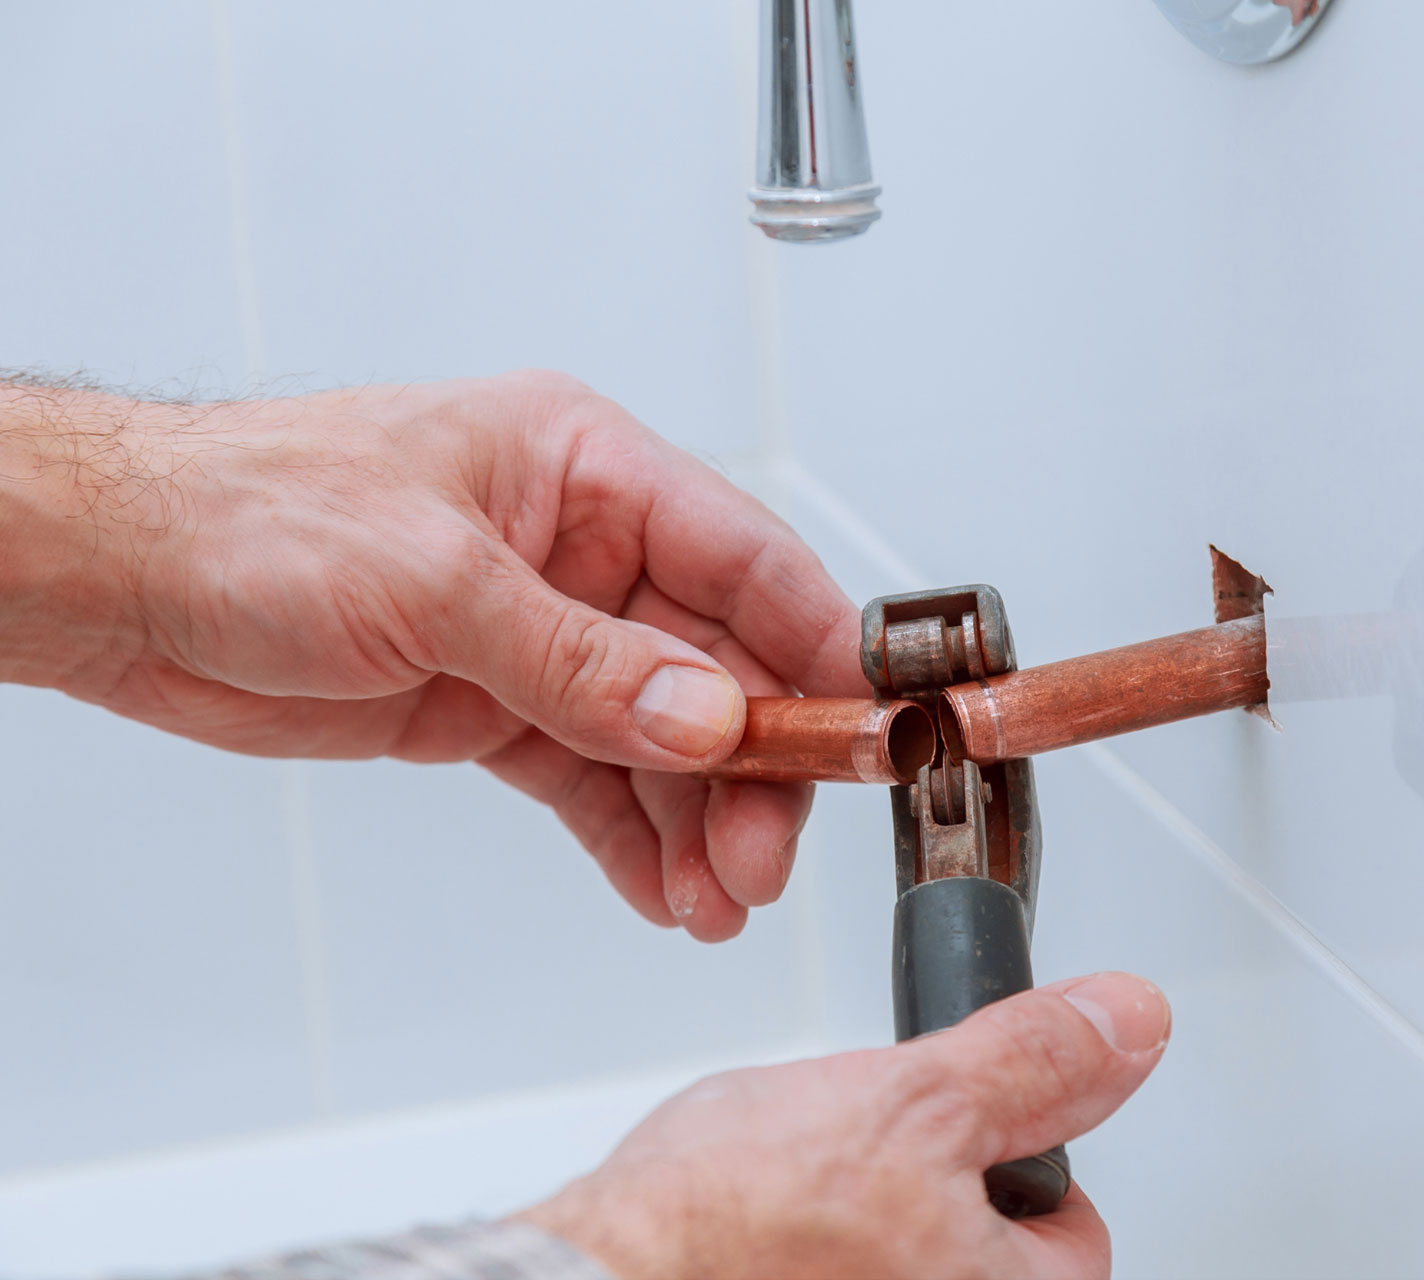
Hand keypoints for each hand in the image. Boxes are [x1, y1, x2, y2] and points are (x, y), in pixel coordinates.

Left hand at [0, 372, 865, 938]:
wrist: (123, 581)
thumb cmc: (253, 515)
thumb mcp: (434, 582)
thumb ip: (581, 663)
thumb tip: (706, 717)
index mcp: (585, 468)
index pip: (744, 558)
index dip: (816, 648)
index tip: (867, 731)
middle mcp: (584, 550)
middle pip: (719, 666)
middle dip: (750, 769)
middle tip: (760, 860)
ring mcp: (545, 635)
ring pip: (663, 738)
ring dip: (697, 823)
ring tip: (714, 901)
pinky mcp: (498, 708)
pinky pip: (594, 779)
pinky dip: (633, 839)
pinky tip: (662, 893)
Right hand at [516, 972, 1171, 1279]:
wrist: (591, 1279)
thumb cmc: (724, 1232)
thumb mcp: (911, 1101)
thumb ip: (1031, 1063)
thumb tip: (1128, 1023)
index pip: (1071, 1229)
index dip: (1002, 1154)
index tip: (939, 1132)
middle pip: (982, 1248)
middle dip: (924, 1190)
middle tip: (850, 1166)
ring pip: (900, 1262)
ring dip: (860, 1221)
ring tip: (792, 1200)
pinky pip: (832, 1273)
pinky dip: (808, 1254)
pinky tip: (762, 1235)